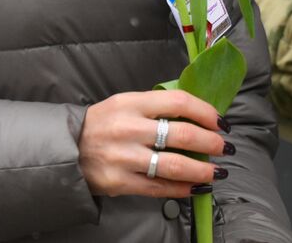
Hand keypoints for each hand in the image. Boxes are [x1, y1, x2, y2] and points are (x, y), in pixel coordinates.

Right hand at [78, 90, 230, 198]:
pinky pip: (160, 188)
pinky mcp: (120, 183)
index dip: (205, 112)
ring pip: (174, 166)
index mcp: (132, 103)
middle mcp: (129, 129)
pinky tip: (197, 187)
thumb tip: (198, 115)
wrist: (66, 148)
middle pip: (182, 135)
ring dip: (203, 170)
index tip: (220, 122)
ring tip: (217, 172)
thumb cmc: (104, 123)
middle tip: (224, 147)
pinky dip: (183, 189)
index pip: (179, 102)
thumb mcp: (126, 103)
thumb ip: (157, 107)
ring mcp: (125, 158)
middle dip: (210, 143)